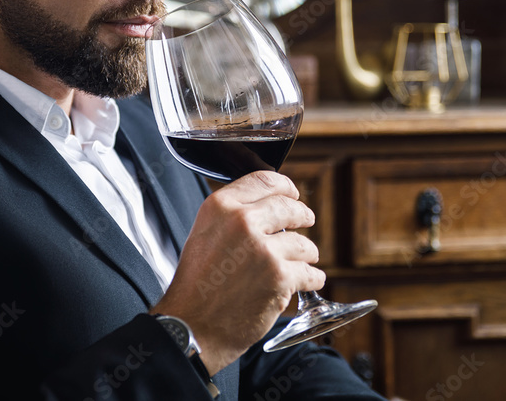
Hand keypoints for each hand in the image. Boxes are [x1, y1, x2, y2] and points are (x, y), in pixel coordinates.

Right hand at [150, 171, 323, 373]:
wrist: (192, 326)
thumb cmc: (196, 285)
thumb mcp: (204, 233)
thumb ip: (232, 215)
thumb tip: (266, 205)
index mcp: (221, 206)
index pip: (265, 179)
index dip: (286, 186)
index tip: (293, 194)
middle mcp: (242, 222)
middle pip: (289, 207)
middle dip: (303, 214)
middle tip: (307, 220)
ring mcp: (264, 250)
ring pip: (304, 243)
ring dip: (307, 253)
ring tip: (303, 261)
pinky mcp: (280, 277)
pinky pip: (310, 273)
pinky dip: (313, 279)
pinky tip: (309, 281)